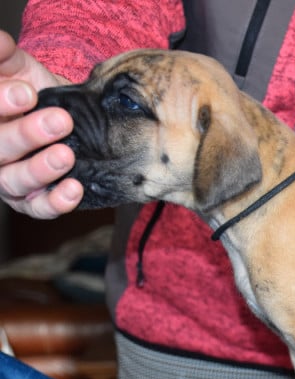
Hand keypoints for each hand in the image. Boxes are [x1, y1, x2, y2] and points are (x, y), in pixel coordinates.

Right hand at [0, 30, 81, 218]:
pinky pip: (40, 208)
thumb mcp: (16, 67)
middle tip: (60, 122)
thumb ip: (4, 55)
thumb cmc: (31, 90)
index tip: (26, 93)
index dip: (0, 103)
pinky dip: (57, 202)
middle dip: (26, 135)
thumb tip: (0, 41)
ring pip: (16, 181)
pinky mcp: (32, 201)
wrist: (63, 114)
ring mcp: (7, 178)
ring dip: (42, 170)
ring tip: (66, 155)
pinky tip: (75, 188)